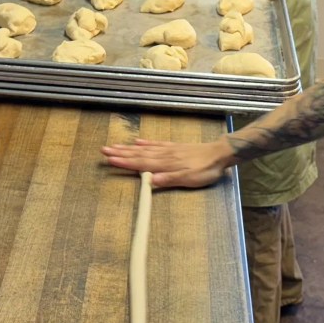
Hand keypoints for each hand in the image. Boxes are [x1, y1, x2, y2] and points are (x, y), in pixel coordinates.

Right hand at [101, 138, 233, 188]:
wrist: (219, 154)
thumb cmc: (205, 170)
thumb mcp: (189, 179)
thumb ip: (169, 179)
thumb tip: (150, 181)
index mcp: (165, 164)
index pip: (141, 163)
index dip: (124, 162)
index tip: (109, 160)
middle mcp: (164, 155)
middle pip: (138, 155)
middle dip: (120, 153)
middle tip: (104, 150)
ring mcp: (168, 150)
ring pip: (144, 149)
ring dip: (128, 148)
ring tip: (114, 145)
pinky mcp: (174, 147)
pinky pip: (156, 144)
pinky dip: (145, 143)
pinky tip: (138, 141)